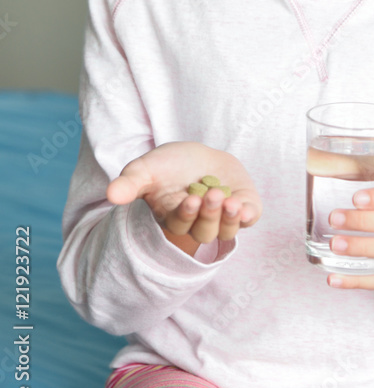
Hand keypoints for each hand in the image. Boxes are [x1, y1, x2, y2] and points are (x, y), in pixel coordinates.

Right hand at [106, 141, 262, 249]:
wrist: (198, 156)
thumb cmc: (168, 166)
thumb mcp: (145, 169)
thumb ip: (130, 183)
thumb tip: (111, 194)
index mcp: (174, 218)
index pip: (179, 225)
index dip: (185, 215)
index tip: (189, 199)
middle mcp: (199, 223)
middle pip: (204, 231)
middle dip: (208, 215)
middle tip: (211, 195)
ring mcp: (223, 216)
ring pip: (226, 229)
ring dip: (229, 219)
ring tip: (231, 202)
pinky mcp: (244, 205)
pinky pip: (249, 218)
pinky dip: (249, 216)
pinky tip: (246, 209)